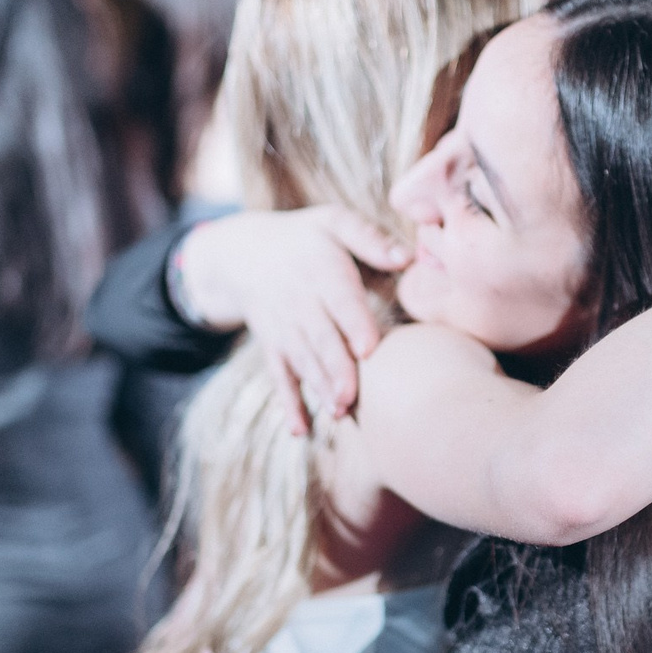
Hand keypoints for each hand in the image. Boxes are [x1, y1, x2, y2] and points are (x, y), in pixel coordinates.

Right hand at [174, 208, 411, 432]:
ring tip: (338, 414)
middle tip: (352, 395)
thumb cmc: (306, 238)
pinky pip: (279, 378)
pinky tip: (300, 431)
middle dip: (335, 368)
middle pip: (319, 338)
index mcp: (321, 270)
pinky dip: (289, 404)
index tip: (369, 347)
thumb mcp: (333, 222)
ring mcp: (284, 329)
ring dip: (318, 389)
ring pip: (302, 362)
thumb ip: (369, 238)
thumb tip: (408, 257)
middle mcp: (300, 303)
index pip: (338, 299)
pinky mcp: (274, 348)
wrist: (243, 254)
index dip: (352, 323)